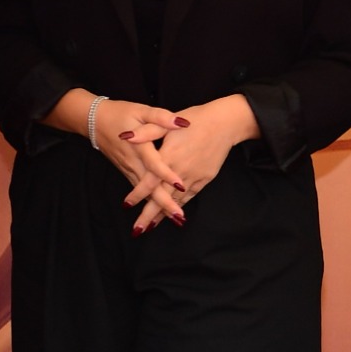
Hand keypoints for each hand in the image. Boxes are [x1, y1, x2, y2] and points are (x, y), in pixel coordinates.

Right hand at [47, 90, 188, 210]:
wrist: (95, 121)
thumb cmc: (121, 114)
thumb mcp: (141, 110)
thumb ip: (161, 117)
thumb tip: (182, 122)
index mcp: (139, 145)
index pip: (154, 163)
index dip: (166, 174)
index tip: (181, 185)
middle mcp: (133, 161)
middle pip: (149, 186)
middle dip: (164, 203)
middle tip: (179, 217)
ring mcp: (128, 169)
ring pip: (144, 192)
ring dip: (157, 207)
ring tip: (173, 220)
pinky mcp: (126, 172)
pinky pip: (139, 190)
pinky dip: (148, 202)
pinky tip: (158, 213)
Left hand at [125, 95, 260, 231]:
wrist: (225, 124)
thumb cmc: (195, 120)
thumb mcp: (167, 122)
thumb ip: (146, 132)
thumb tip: (125, 136)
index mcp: (169, 156)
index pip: (149, 180)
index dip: (137, 194)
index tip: (126, 205)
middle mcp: (180, 170)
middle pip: (161, 197)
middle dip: (148, 215)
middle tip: (137, 231)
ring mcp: (193, 177)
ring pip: (175, 200)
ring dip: (163, 215)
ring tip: (150, 228)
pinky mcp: (204, 179)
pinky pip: (189, 197)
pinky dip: (180, 207)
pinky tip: (173, 216)